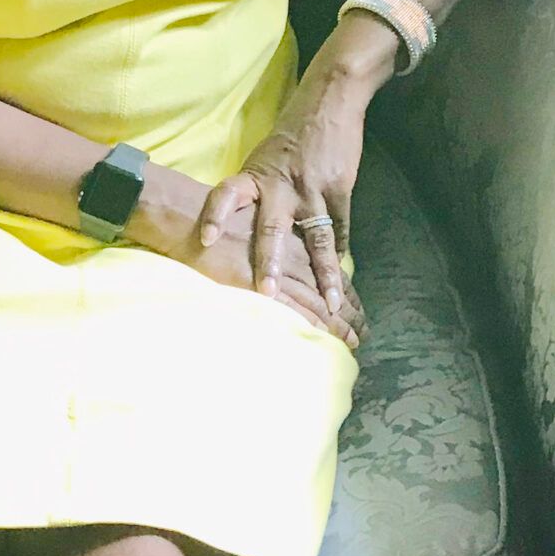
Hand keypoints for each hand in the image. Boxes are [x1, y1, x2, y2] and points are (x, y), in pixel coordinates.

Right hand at [169, 202, 367, 350]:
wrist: (189, 216)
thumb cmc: (213, 216)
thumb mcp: (248, 218)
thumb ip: (267, 235)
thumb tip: (279, 253)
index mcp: (288, 232)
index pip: (324, 259)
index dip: (341, 284)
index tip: (356, 305)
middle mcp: (291, 249)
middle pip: (328, 281)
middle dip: (348, 306)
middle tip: (365, 329)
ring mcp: (279, 268)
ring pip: (317, 297)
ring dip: (338, 320)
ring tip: (354, 339)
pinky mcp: (263, 284)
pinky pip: (296, 307)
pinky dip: (314, 323)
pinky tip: (328, 336)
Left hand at [197, 35, 378, 314]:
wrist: (328, 100)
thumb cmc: (291, 132)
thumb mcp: (265, 157)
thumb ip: (257, 190)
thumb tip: (245, 227)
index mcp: (256, 174)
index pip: (228, 193)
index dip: (215, 215)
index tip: (206, 240)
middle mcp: (281, 185)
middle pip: (273, 228)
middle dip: (270, 263)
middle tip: (267, 293)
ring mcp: (312, 190)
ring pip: (316, 239)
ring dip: (322, 275)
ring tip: (329, 305)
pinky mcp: (339, 190)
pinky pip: (339, 230)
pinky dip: (339, 256)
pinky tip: (340, 279)